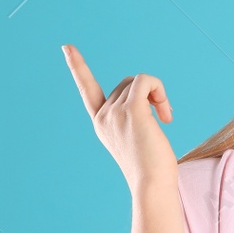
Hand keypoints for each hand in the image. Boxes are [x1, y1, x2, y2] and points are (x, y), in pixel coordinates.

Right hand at [63, 44, 179, 192]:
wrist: (151, 185)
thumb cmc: (150, 167)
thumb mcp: (137, 137)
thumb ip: (134, 115)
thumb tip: (148, 96)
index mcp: (101, 123)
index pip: (87, 89)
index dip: (78, 67)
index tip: (67, 47)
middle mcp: (103, 116)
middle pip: (126, 83)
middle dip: (146, 93)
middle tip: (161, 115)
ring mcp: (115, 113)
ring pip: (139, 81)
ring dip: (158, 94)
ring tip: (164, 118)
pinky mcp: (132, 111)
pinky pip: (146, 81)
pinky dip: (159, 90)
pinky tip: (166, 115)